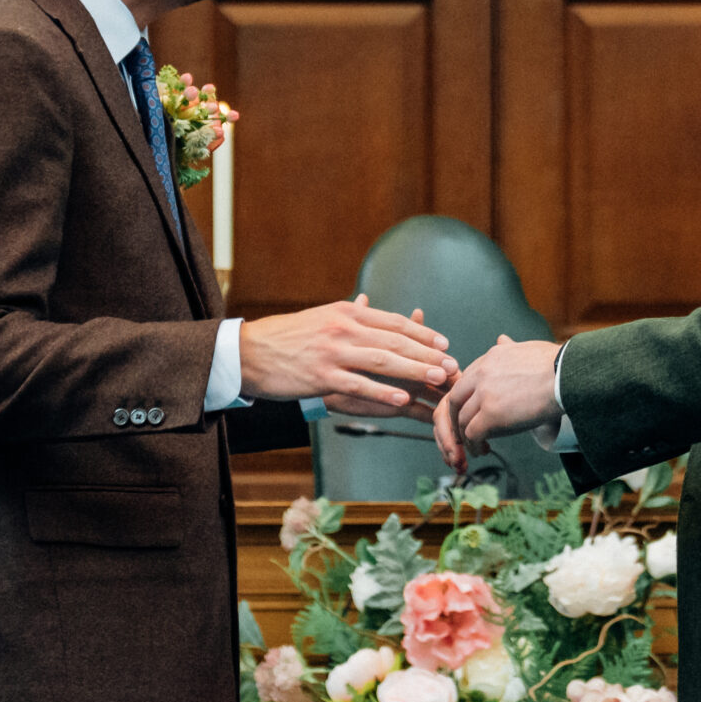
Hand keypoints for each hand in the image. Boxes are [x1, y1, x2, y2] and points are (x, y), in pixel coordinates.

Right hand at [240, 294, 455, 412]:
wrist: (248, 352)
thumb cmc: (287, 337)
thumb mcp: (322, 317)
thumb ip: (349, 314)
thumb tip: (369, 303)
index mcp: (347, 313)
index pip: (394, 322)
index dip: (423, 334)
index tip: (444, 344)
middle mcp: (344, 328)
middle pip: (395, 341)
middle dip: (428, 354)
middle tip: (452, 365)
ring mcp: (333, 352)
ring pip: (383, 361)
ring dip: (415, 370)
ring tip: (438, 379)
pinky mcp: (321, 376)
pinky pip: (359, 384)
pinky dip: (383, 391)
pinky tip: (403, 398)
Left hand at [432, 335, 560, 471]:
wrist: (568, 377)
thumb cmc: (558, 364)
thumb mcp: (527, 349)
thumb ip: (510, 348)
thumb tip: (502, 340)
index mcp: (491, 357)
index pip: (466, 380)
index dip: (465, 400)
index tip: (471, 411)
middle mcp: (482, 373)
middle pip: (456, 399)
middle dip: (456, 418)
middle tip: (463, 432)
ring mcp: (485, 394)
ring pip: (462, 420)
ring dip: (466, 437)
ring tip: (476, 447)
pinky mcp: (491, 414)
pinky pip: (473, 434)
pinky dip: (474, 445)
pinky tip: (483, 450)